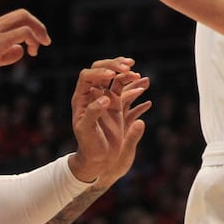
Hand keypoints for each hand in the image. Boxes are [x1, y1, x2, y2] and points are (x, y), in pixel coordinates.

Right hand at [0, 9, 50, 95]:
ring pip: (25, 19)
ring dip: (38, 32)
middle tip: (45, 41)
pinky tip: (30, 53)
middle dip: (38, 26)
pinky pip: (23, 32)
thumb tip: (20, 50)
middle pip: (22, 13)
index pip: (15, 18)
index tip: (34, 44)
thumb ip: (5, 54)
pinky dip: (32, 39)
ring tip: (38, 49)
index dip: (29, 28)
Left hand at [69, 57, 151, 181]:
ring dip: (125, 72)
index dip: (99, 72)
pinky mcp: (116, 104)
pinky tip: (142, 84)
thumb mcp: (86, 131)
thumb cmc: (88, 145)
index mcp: (81, 98)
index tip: (111, 75)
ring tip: (135, 73)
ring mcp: (105, 97)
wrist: (98, 158)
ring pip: (114, 77)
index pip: (87, 76)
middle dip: (114, 65)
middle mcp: (92, 94)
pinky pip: (124, 88)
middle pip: (101, 70)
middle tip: (127, 66)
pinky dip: (132, 84)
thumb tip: (105, 97)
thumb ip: (93, 113)